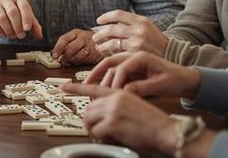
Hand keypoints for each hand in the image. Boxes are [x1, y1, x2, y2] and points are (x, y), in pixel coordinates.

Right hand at [0, 0, 42, 39]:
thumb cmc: (13, 14)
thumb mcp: (24, 16)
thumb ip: (33, 25)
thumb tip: (40, 36)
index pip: (24, 6)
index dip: (26, 18)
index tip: (27, 29)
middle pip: (12, 12)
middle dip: (17, 26)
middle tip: (21, 36)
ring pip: (2, 17)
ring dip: (8, 29)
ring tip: (12, 36)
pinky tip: (2, 35)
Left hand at [51, 29, 101, 65]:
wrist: (103, 39)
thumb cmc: (84, 40)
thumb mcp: (74, 38)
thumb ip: (64, 45)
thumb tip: (54, 54)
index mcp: (76, 32)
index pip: (64, 39)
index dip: (58, 48)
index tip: (54, 56)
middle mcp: (84, 37)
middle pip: (72, 48)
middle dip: (65, 57)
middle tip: (61, 62)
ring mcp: (91, 45)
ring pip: (79, 56)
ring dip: (72, 61)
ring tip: (70, 62)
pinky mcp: (96, 53)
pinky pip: (86, 61)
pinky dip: (80, 63)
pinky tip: (79, 61)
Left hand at [59, 83, 177, 154]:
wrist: (165, 130)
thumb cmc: (152, 122)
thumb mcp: (133, 105)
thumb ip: (116, 105)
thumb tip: (99, 113)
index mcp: (119, 92)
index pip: (93, 87)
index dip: (76, 88)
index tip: (63, 87)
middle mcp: (114, 97)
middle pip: (88, 109)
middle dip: (90, 123)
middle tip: (98, 132)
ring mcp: (112, 109)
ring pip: (88, 121)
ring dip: (94, 131)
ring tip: (106, 136)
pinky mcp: (112, 122)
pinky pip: (96, 133)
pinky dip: (102, 139)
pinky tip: (113, 139)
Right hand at [85, 51, 200, 98]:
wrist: (184, 77)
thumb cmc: (175, 80)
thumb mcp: (161, 85)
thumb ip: (143, 87)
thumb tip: (125, 91)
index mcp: (142, 56)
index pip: (122, 67)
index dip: (115, 81)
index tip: (110, 95)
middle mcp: (134, 55)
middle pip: (110, 61)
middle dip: (96, 72)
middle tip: (85, 85)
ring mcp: (131, 61)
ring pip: (109, 65)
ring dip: (97, 73)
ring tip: (86, 84)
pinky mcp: (130, 68)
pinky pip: (114, 70)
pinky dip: (104, 77)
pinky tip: (96, 85)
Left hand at [92, 10, 167, 56]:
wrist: (172, 55)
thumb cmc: (157, 41)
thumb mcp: (147, 27)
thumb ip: (132, 24)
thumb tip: (112, 23)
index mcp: (141, 20)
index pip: (118, 14)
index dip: (106, 17)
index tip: (99, 20)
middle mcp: (139, 30)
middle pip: (112, 29)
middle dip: (100, 33)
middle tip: (94, 36)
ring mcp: (137, 43)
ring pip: (112, 43)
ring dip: (102, 45)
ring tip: (98, 46)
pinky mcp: (135, 55)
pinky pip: (117, 54)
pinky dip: (109, 54)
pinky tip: (106, 54)